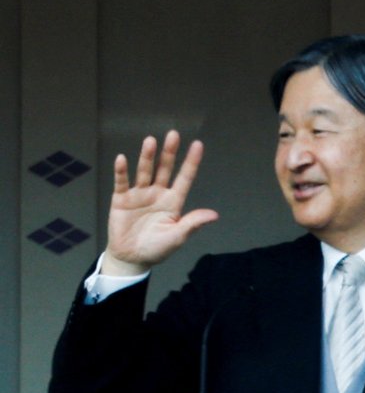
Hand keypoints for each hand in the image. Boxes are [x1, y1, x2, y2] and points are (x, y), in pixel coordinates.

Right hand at [101, 130, 217, 274]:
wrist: (131, 258)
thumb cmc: (157, 248)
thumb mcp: (177, 236)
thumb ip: (192, 223)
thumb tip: (214, 215)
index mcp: (173, 201)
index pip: (184, 178)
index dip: (191, 162)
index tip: (198, 144)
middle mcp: (158, 193)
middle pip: (164, 169)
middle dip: (169, 153)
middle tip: (173, 134)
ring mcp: (139, 194)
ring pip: (144, 172)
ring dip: (147, 157)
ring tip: (151, 141)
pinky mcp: (122, 199)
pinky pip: (122, 183)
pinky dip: (122, 171)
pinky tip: (122, 159)